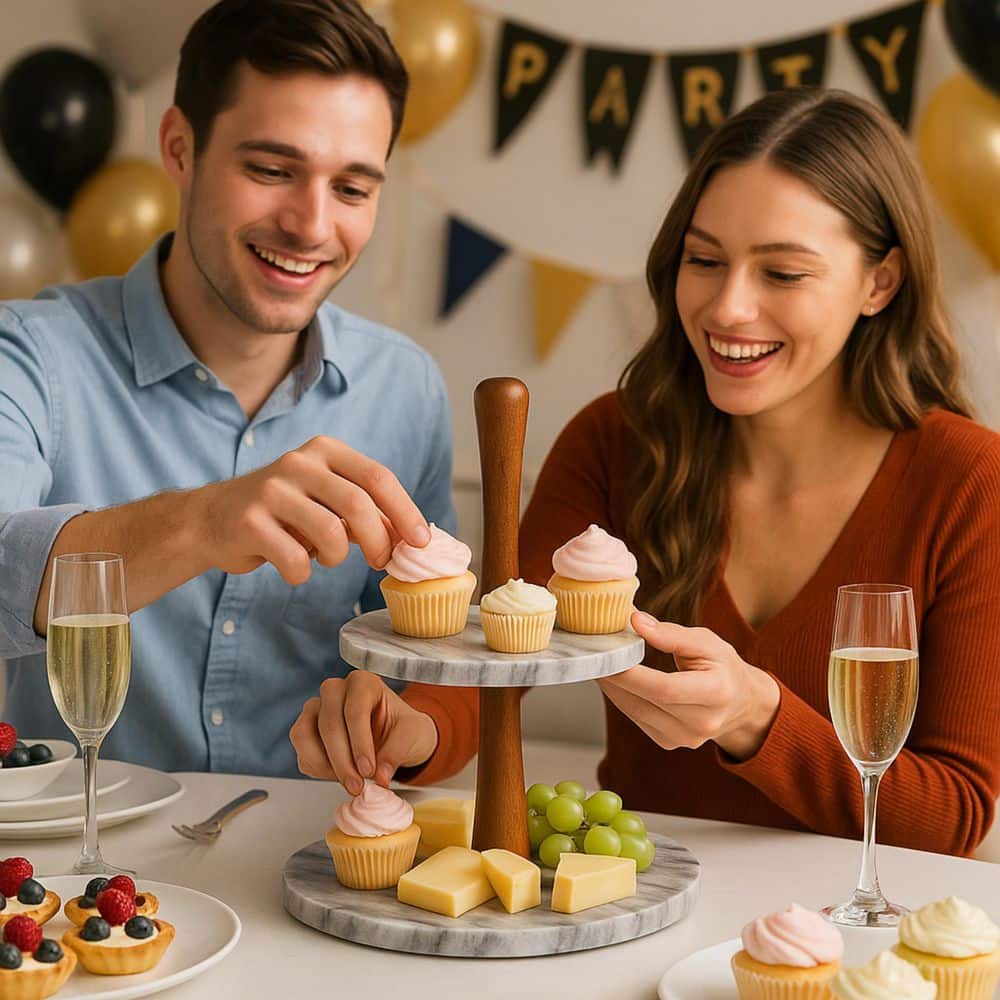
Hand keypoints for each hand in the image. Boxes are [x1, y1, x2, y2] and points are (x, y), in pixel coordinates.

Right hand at [192, 436, 429, 583]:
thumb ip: (364, 512)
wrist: (209, 519)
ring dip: (337, 558)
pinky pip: (296, 559)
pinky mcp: (249, 522)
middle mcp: (298, 464)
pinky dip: (302, 573)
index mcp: (324, 451)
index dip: (405, 511)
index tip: (421, 542)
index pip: (377, 477)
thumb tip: (410, 537)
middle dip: (379, 541)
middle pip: (358, 504)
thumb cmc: (281, 512)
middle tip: (381, 562)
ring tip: (325, 557)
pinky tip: (293, 566)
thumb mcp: (324, 499)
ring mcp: (271, 491)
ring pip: (330, 534)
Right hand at [290, 671, 438, 793]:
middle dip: (342, 760)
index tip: (368, 769)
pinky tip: (339, 776)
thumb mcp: (414, 734)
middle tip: (357, 784)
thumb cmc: (401, 727)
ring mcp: (316, 709)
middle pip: (328, 724)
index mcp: (364, 683)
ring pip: (304, 735)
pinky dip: (318, 770)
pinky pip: (302, 752)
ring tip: (348, 782)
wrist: (394, 737)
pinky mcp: (306, 730)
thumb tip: (380, 775)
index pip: (355, 709)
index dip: (360, 742)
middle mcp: (336, 691)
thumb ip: (398, 751)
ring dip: (324, 765)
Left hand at [597, 611, 779, 760]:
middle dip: (614, 678)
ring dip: (613, 688)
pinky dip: (622, 699)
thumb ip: (671, 634)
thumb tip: (635, 621)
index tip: (608, 655)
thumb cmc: (722, 667)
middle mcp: (703, 723)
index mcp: (716, 693)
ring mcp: (686, 738)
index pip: (665, 688)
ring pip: (636, 713)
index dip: (632, 674)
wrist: (740, 703)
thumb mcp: (706, 642)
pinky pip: (638, 719)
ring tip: (599, 664)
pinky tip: (614, 681)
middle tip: (593, 655)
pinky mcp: (670, 743)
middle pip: (645, 702)